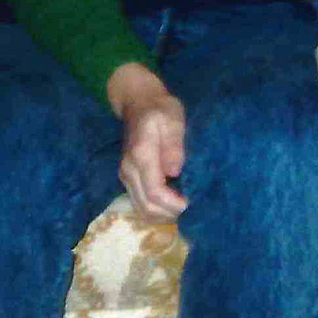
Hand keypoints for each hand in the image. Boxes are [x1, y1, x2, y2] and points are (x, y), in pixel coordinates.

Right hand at [107, 63, 189, 220]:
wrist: (139, 102)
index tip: (192, 204)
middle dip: (170, 213)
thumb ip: (174, 145)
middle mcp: (128, 169)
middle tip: (192, 210)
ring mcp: (125, 175)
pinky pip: (140, 203)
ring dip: (163, 215)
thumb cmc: (161, 108)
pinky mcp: (127, 178)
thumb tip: (175, 172)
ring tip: (184, 208)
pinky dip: (156, 210)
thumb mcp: (173, 119)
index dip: (174, 204)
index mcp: (141, 155)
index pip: (155, 192)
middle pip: (146, 206)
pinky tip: (172, 204)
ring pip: (141, 209)